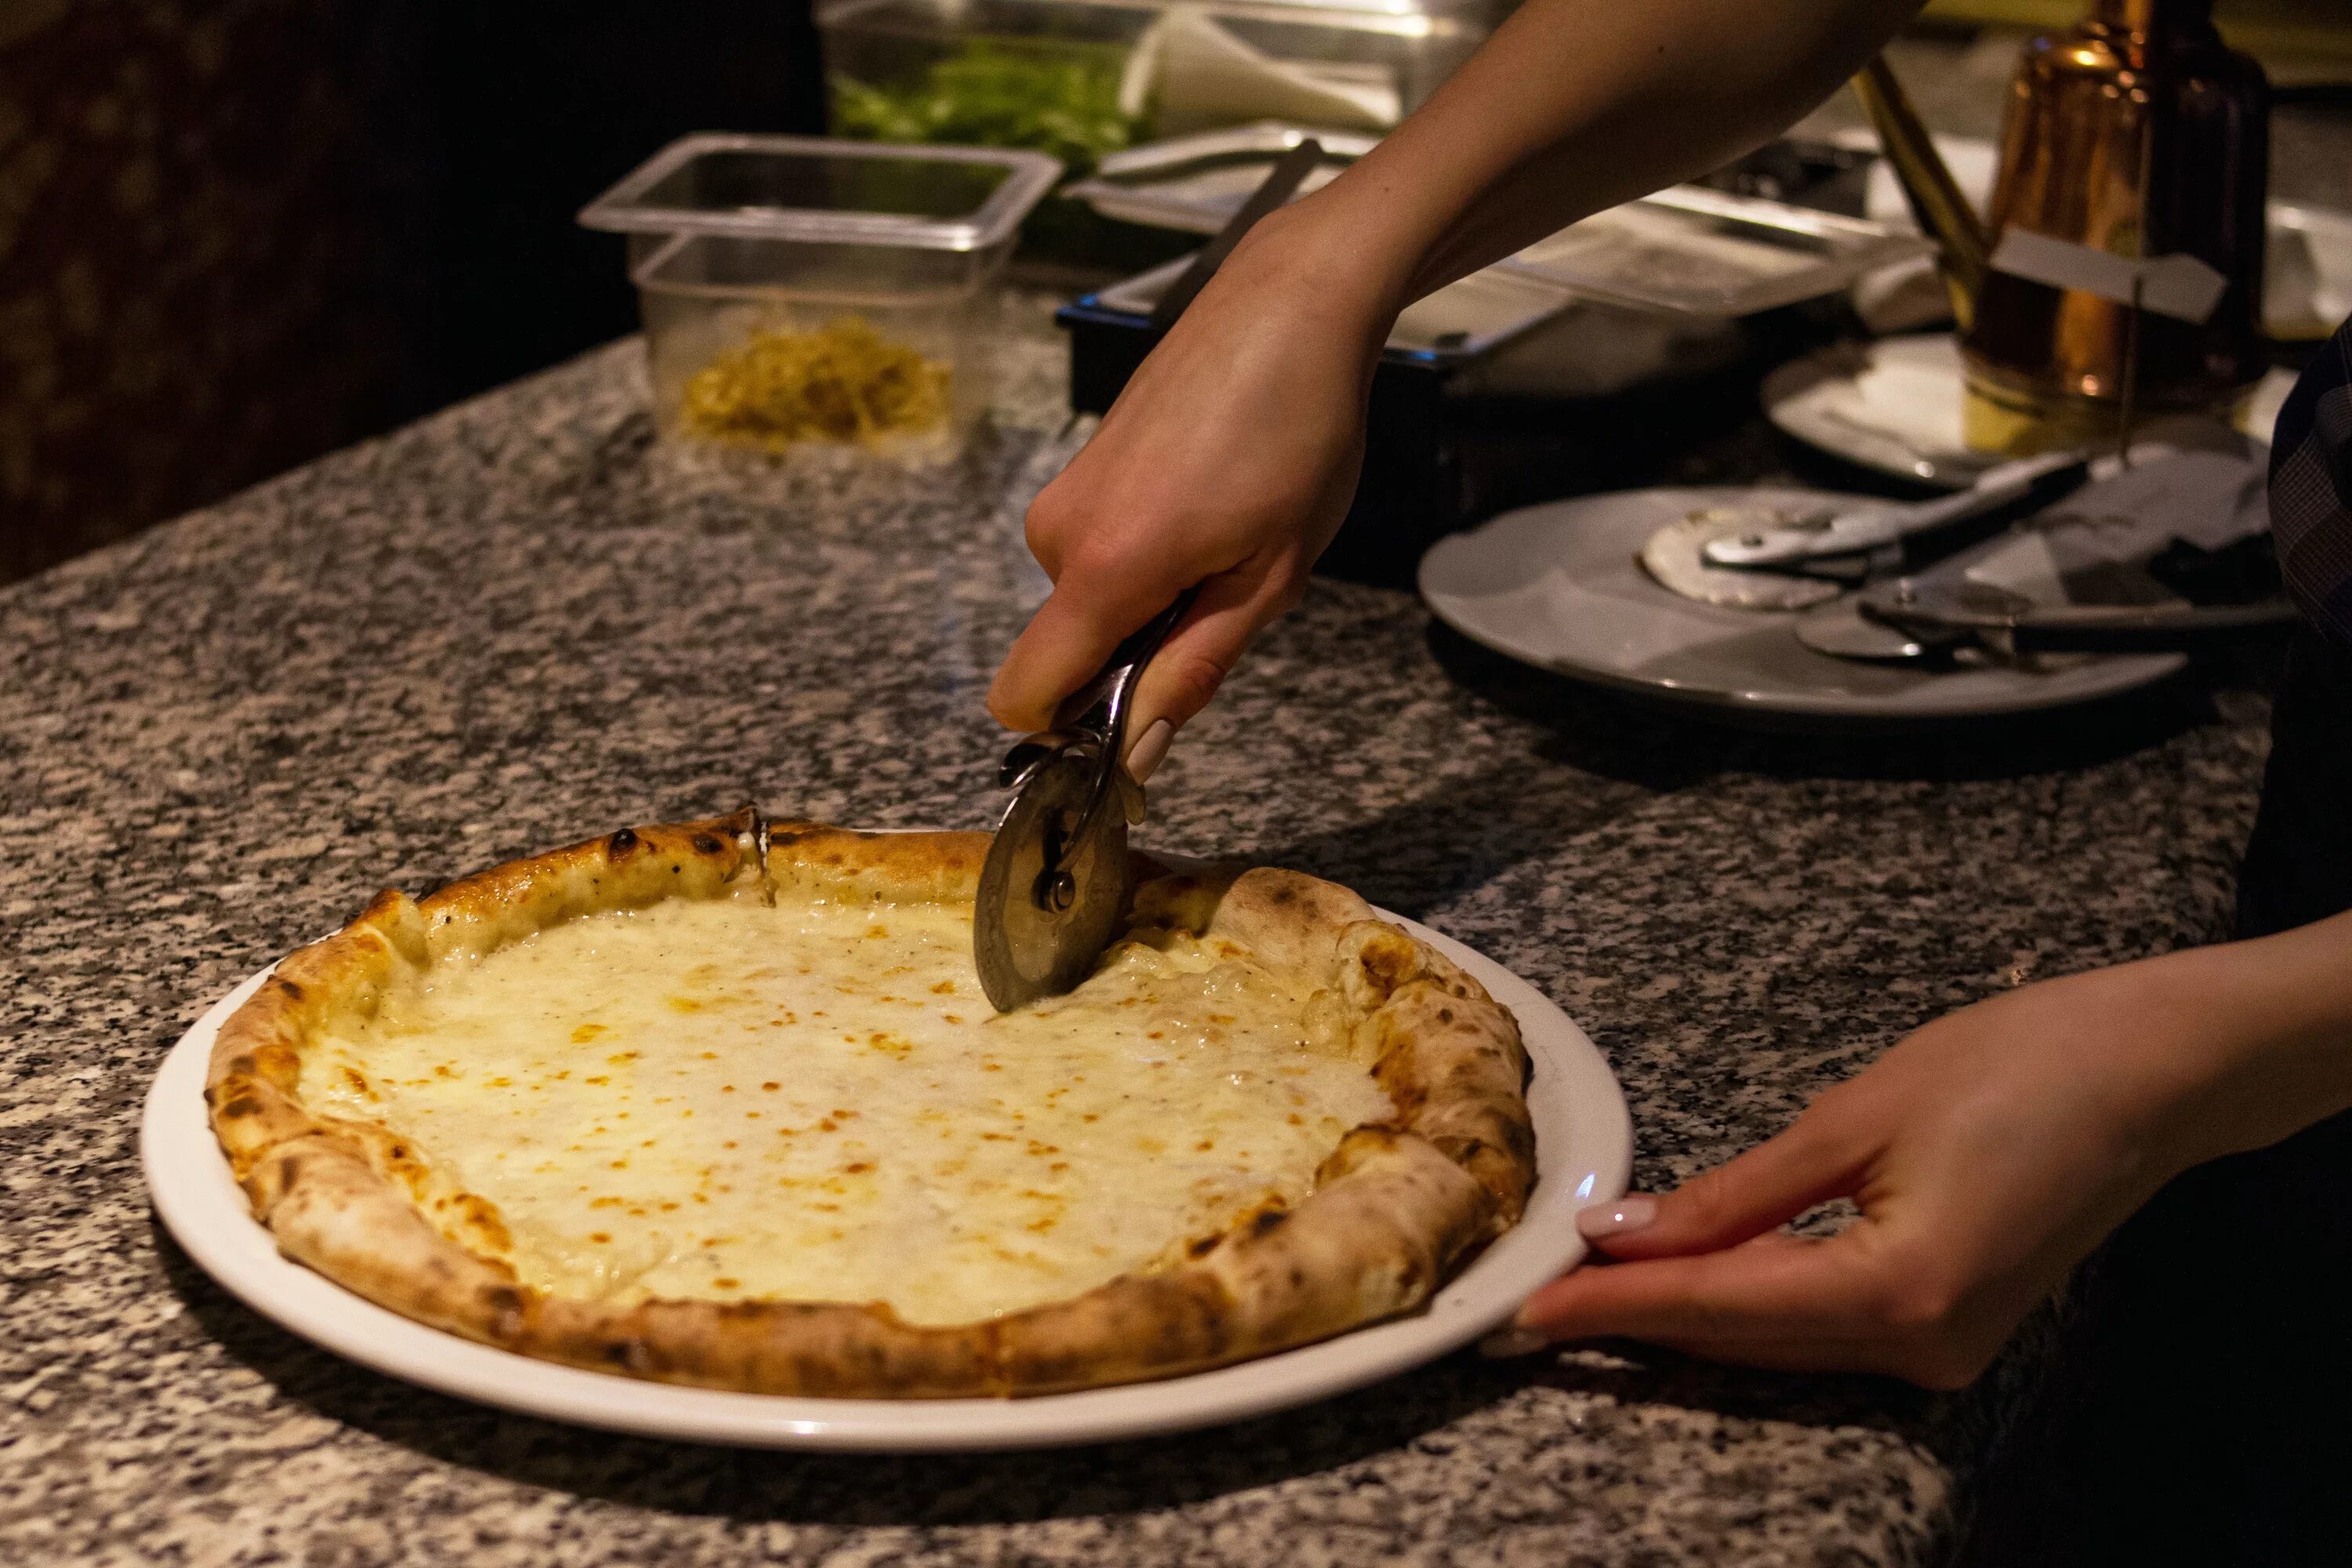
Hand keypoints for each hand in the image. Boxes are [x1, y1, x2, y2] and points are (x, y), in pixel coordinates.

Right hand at [987, 205, 1396, 773]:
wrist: (1289, 306)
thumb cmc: (1298, 436)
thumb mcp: (1268, 579)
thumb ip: (1193, 671)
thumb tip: (1134, 759)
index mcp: (1102, 570)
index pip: (1025, 697)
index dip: (1073, 735)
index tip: (1145, 717)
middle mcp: (1057, 535)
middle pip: (1070, 653)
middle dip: (1141, 652)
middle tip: (1231, 588)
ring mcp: (1063, 495)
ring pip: (1091, 602)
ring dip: (1156, 599)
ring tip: (1232, 534)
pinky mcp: (1080, 469)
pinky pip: (1100, 553)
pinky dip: (1150, 555)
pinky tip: (1212, 502)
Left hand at [1498, 959, 2230, 1388]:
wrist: (2151, 1071)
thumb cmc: (2017, 1064)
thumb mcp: (1853, 1118)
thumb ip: (1735, 1196)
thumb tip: (1626, 1233)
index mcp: (1899, 1290)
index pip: (1718, 1306)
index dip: (1616, 1306)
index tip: (1531, 1310)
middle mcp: (1923, 1345)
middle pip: (1742, 1339)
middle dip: (1635, 1318)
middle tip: (1537, 1300)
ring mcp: (1944, 1349)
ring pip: (1777, 1343)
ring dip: (1685, 1315)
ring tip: (1589, 1289)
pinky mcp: (1952, 1328)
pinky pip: (1823, 1329)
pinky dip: (1748, 1305)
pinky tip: (1685, 1281)